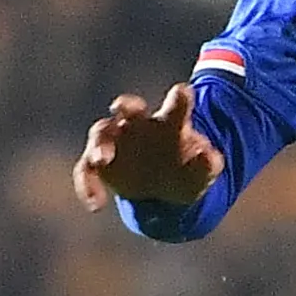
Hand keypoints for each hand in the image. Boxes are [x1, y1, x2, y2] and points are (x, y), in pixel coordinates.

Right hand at [73, 83, 224, 211]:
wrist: (166, 190)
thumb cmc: (186, 172)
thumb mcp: (204, 173)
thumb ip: (208, 165)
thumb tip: (207, 156)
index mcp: (171, 122)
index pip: (176, 104)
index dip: (180, 98)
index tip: (182, 91)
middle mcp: (140, 124)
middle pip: (129, 108)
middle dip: (125, 105)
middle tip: (119, 106)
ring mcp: (117, 140)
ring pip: (101, 133)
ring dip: (99, 143)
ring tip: (101, 159)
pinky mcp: (100, 163)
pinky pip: (87, 169)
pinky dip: (88, 184)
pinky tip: (96, 204)